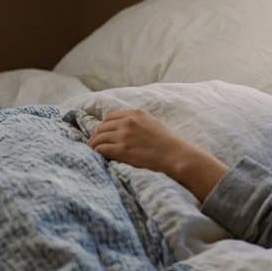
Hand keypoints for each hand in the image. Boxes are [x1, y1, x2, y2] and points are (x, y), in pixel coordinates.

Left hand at [88, 109, 227, 202]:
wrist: (176, 155)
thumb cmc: (169, 143)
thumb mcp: (154, 124)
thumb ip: (139, 122)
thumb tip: (126, 127)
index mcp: (137, 114)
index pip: (110, 116)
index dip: (104, 125)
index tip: (103, 133)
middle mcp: (128, 122)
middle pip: (102, 126)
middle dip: (97, 135)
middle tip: (95, 144)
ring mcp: (124, 136)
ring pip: (98, 138)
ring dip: (95, 144)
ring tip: (94, 151)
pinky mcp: (122, 150)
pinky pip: (101, 149)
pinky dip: (98, 152)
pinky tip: (100, 156)